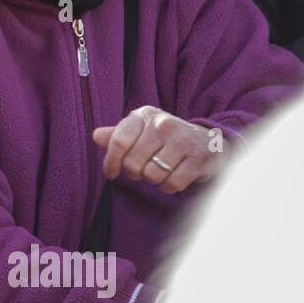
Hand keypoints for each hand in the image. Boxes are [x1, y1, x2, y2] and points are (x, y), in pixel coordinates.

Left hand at [92, 106, 219, 193]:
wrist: (207, 141)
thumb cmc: (164, 139)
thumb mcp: (140, 131)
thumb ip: (116, 135)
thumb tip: (96, 136)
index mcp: (144, 115)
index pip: (117, 142)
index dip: (110, 162)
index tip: (110, 173)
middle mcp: (164, 124)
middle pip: (133, 163)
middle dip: (134, 174)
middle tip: (142, 171)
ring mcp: (183, 140)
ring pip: (152, 175)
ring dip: (153, 180)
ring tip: (159, 171)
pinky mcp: (199, 158)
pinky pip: (172, 184)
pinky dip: (168, 187)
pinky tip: (172, 177)